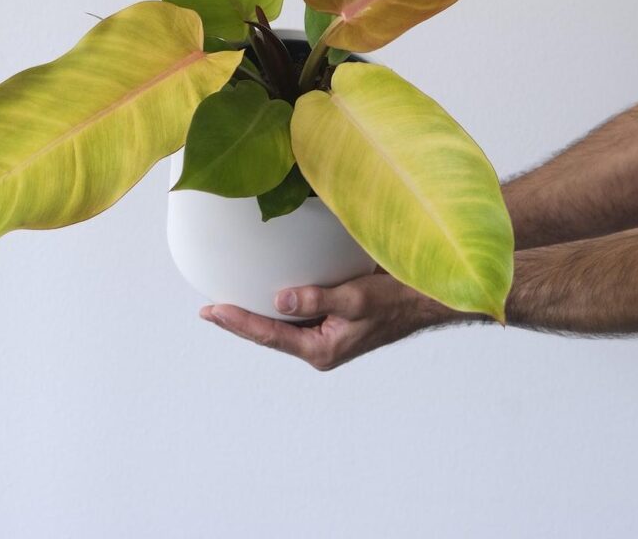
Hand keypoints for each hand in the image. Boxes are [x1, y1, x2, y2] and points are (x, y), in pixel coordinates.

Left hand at [200, 270, 464, 370]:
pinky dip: (281, 301)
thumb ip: (318, 299)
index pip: (269, 335)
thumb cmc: (398, 299)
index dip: (237, 322)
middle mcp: (320, 345)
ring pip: (283, 324)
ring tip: (229, 301)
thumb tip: (278, 300)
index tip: (211, 310)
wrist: (429, 300)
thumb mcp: (357, 298)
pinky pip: (300, 312)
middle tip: (208, 309)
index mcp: (322, 349)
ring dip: (258, 312)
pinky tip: (269, 287)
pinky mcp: (333, 319)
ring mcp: (327, 334)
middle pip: (270, 333)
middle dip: (240, 321)